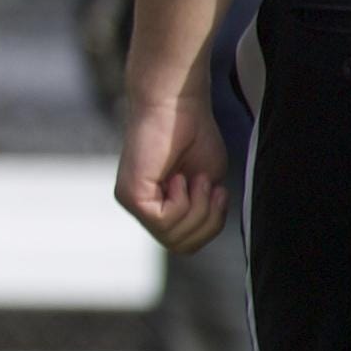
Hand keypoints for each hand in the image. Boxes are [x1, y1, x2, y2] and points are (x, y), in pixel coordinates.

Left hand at [115, 82, 232, 255]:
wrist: (178, 104)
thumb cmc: (195, 135)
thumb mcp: (208, 184)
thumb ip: (202, 212)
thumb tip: (199, 234)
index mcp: (159, 205)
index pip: (187, 243)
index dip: (211, 225)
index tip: (219, 191)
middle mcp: (141, 207)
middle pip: (181, 246)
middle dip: (207, 221)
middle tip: (210, 187)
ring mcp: (133, 203)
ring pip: (173, 237)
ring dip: (198, 209)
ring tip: (195, 179)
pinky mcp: (131, 195)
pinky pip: (164, 220)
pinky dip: (183, 202)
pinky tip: (179, 178)